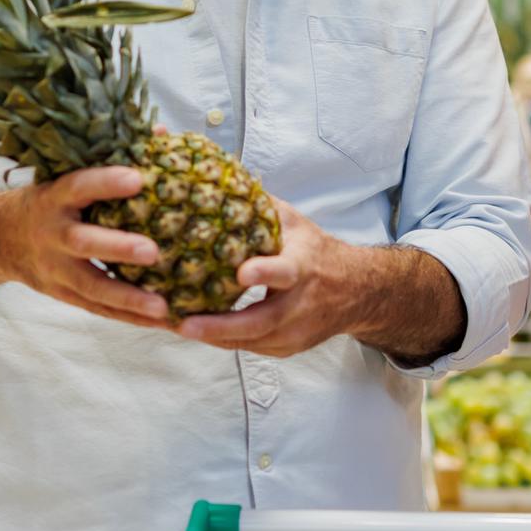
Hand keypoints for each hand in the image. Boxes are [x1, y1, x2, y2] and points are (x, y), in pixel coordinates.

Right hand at [0, 168, 172, 327]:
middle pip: (84, 243)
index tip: (139, 177)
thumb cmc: (47, 200)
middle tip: (154, 252)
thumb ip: (111, 158)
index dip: (106, 182)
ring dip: (129, 298)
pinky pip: (99, 309)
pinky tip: (163, 322)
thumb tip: (165, 133)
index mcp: (53, 198)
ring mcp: (56, 270)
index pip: (78, 186)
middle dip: (118, 248)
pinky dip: (130, 318)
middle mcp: (52, 235)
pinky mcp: (64, 295)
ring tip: (164, 308)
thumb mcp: (64, 174)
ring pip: (93, 288)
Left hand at [176, 201, 356, 357]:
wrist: (357, 292)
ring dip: (211, 335)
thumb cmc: (318, 252)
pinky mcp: (286, 348)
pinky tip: (194, 330)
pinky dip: (220, 340)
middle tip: (184, 323)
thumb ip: (261, 208)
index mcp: (304, 267)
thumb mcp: (295, 224)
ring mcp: (295, 331)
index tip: (241, 273)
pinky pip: (248, 347)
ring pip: (249, 340)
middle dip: (220, 325)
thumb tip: (221, 182)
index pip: (286, 271)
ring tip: (174, 325)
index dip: (265, 273)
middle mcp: (301, 304)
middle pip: (261, 321)